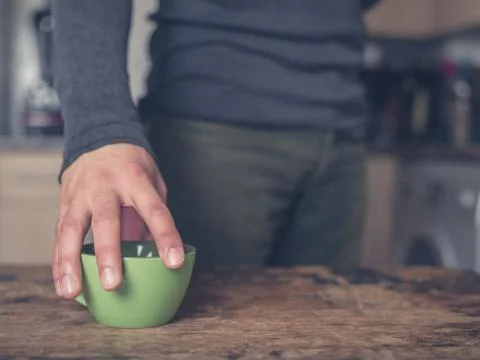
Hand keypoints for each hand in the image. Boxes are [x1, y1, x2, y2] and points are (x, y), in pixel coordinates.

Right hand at [53, 143, 183, 298]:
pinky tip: (63, 283)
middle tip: (113, 284)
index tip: (174, 262)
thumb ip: (153, 215)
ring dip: (70, 262)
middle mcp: (106, 186)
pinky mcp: (65, 202)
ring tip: (73, 291)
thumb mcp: (153, 182)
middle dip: (108, 253)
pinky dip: (59, 260)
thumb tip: (157, 254)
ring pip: (72, 228)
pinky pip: (59, 233)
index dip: (165, 236)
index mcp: (136, 180)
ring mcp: (82, 194)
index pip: (154, 210)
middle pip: (106, 220)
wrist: (100, 140)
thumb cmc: (133, 168)